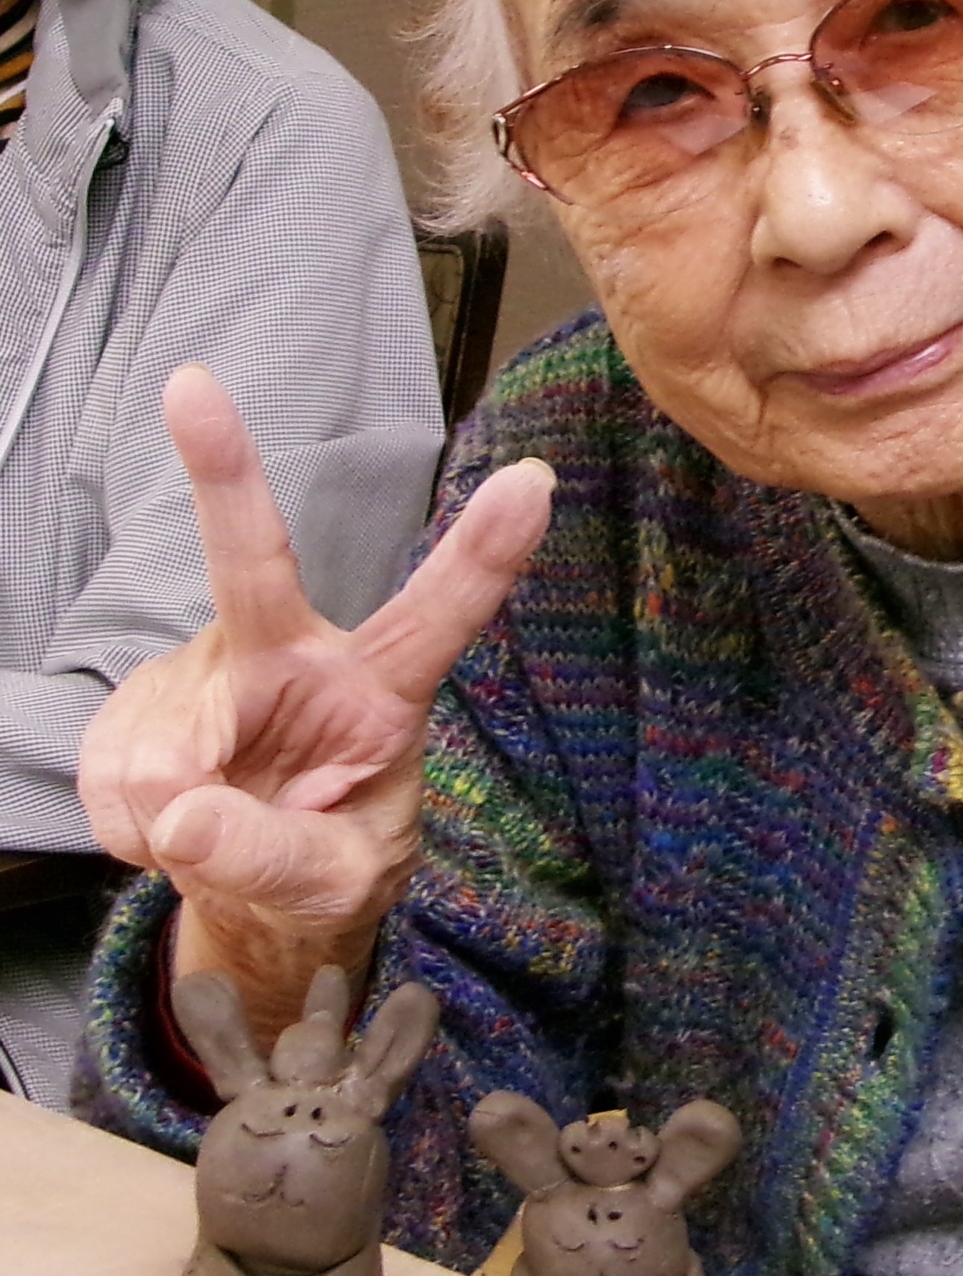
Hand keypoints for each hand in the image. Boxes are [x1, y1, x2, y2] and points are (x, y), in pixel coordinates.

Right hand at [79, 365, 551, 1041]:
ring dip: (171, 814)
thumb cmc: (328, 862)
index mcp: (379, 690)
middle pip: (254, 564)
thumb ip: (275, 857)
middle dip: (223, 473)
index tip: (534, 479)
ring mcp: (208, 670)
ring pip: (166, 743)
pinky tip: (169, 819)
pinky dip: (132, 823)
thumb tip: (185, 815)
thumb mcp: (333, 887)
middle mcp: (293, 655)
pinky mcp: (136, 702)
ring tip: (213, 832)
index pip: (438, 618)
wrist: (253, 888)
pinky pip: (115, 773)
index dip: (485, 553)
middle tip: (190, 387)